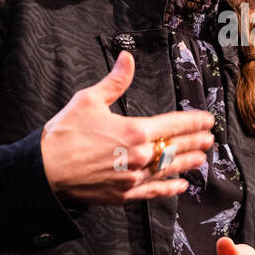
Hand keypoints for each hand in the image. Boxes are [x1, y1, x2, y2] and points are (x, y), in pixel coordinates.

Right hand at [40, 50, 214, 203]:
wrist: (44, 170)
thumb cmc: (64, 133)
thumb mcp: (89, 100)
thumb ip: (115, 81)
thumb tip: (127, 58)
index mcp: (134, 130)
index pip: (174, 124)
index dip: (193, 121)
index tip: (207, 120)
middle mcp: (140, 156)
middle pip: (176, 148)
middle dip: (195, 142)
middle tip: (209, 139)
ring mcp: (133, 178)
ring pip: (169, 170)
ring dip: (188, 163)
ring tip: (202, 159)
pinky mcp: (123, 195)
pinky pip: (153, 192)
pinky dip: (169, 189)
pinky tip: (180, 186)